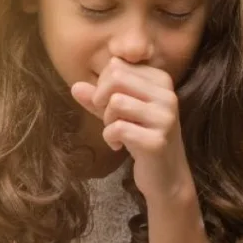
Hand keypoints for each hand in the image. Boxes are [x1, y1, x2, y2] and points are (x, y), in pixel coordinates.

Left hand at [71, 57, 195, 203]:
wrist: (165, 176)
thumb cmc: (140, 138)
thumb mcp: (118, 113)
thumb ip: (98, 98)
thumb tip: (75, 87)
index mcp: (161, 80)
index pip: (117, 66)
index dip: (103, 86)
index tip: (110, 105)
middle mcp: (168, 95)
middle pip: (116, 77)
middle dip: (102, 98)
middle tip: (108, 118)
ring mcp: (165, 118)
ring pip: (116, 102)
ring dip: (107, 120)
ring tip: (117, 132)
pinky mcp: (157, 140)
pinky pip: (117, 128)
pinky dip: (109, 137)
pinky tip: (119, 146)